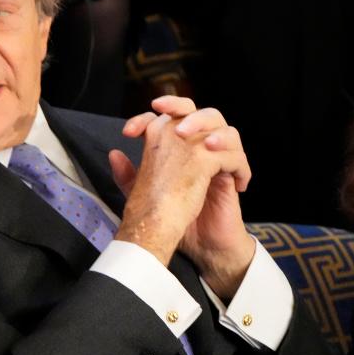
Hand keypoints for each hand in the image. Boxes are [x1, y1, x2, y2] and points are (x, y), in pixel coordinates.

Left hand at [109, 96, 253, 297]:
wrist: (201, 245)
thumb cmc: (176, 217)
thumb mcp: (146, 196)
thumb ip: (130, 176)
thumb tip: (113, 154)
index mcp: (178, 147)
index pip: (166, 117)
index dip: (146, 117)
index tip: (128, 132)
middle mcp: (199, 148)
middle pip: (199, 112)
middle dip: (184, 110)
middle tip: (173, 124)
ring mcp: (217, 160)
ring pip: (225, 128)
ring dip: (213, 131)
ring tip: (202, 143)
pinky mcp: (232, 177)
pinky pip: (240, 158)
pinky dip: (234, 161)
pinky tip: (221, 171)